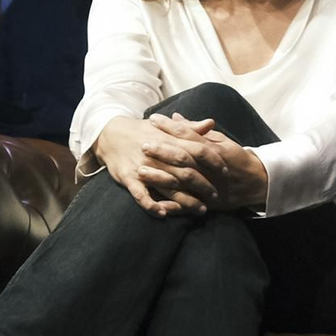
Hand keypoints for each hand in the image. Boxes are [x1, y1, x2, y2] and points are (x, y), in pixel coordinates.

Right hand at [92, 116, 221, 217]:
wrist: (110, 134)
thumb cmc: (143, 131)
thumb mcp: (165, 126)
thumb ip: (189, 128)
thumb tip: (211, 123)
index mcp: (169, 141)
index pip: (197, 150)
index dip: (214, 161)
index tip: (226, 171)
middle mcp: (158, 155)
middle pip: (187, 172)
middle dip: (204, 185)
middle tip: (216, 195)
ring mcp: (143, 167)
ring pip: (168, 186)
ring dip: (185, 200)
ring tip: (201, 210)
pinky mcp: (128, 178)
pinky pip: (140, 194)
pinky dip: (151, 204)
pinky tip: (163, 213)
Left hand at [148, 114, 269, 210]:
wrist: (257, 182)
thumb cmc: (236, 158)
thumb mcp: (221, 140)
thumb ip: (197, 130)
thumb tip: (176, 116)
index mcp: (213, 150)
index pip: (189, 136)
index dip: (170, 127)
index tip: (153, 119)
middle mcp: (210, 168)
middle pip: (183, 158)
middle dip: (162, 151)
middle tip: (143, 144)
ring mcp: (208, 186)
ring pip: (182, 182)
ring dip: (160, 177)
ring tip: (141, 171)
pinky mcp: (208, 203)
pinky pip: (188, 205)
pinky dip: (172, 206)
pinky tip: (155, 202)